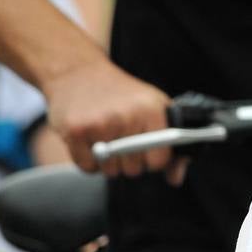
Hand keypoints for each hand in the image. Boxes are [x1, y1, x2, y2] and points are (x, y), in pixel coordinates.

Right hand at [40, 58, 186, 182]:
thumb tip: (175, 178)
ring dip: (108, 162)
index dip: (153, 160)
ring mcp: (100, 123)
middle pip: (134, 169)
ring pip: (110, 171)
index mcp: (151, 109)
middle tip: (121, 140)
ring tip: (105, 137)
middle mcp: (127, 116)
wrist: (79, 72)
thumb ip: (169, 144)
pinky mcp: (76, 130)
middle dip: (128, 162)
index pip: (159, 159)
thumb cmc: (121, 94)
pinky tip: (90, 140)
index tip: (147, 151)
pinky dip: (89, 161)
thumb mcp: (153, 107)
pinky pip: (88, 168)